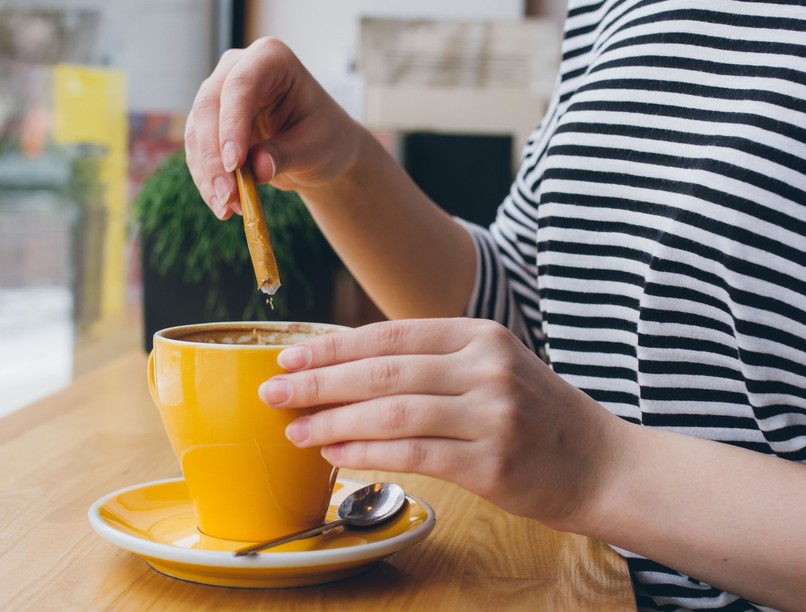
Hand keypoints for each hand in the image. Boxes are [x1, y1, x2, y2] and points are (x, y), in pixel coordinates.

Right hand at [184, 37, 361, 219]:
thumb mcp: (315, 148)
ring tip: (227, 209)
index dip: (232, 124)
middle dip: (215, 156)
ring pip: (196, 131)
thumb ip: (285, 155)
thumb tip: (256, 169)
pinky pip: (198, 151)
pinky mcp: (210, 123)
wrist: (321, 149)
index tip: (234, 164)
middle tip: (228, 196)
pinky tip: (222, 207)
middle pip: (210, 106)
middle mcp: (238, 68)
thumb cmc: (326, 139)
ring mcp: (219, 93)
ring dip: (208, 174)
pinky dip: (207, 180)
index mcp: (272, 58)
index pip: (240, 85)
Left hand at [258, 318, 625, 529]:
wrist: (601, 462)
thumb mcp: (492, 368)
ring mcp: (492, 414)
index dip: (333, 346)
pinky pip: (413, 454)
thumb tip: (350, 370)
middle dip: (319, 381)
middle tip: (274, 391)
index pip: (391, 335)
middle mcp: (486, 367)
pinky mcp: (492, 462)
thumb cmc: (536, 415)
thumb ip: (432, 362)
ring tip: (294, 429)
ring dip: (333, 421)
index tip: (289, 356)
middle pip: (383, 371)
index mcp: (481, 335)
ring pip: (392, 413)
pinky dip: (366, 453)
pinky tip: (334, 454)